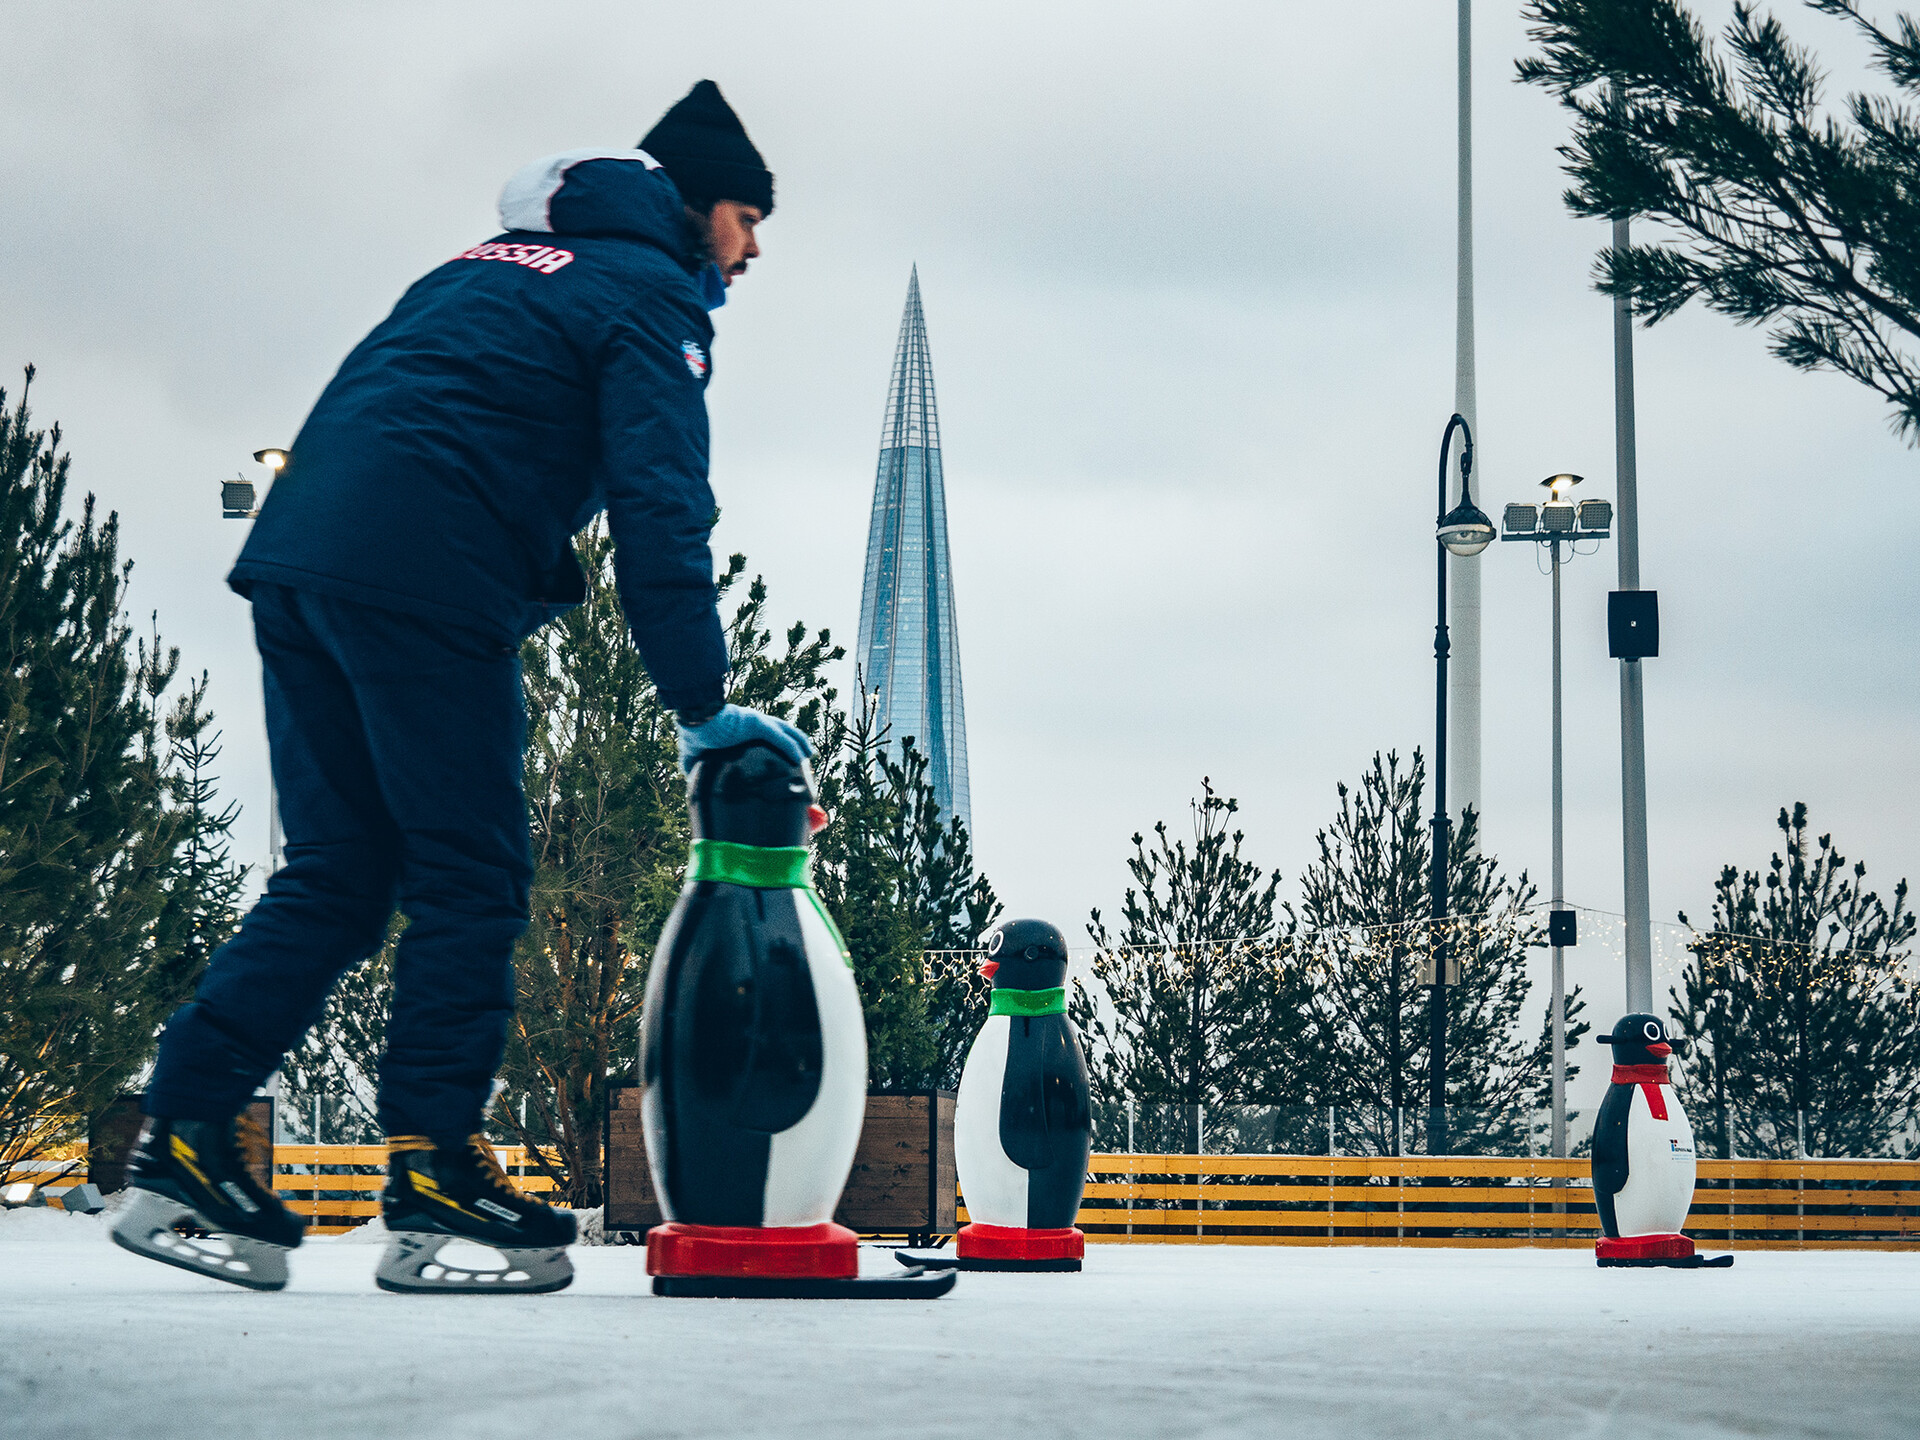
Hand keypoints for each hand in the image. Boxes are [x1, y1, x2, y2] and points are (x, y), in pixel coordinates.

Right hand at [675, 703, 812, 773]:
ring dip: (799, 742)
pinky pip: (780, 737)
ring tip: (808, 755)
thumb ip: (693, 763)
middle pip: (781, 730)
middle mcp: (753, 721)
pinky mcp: (756, 723)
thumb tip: (688, 776)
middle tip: (803, 755)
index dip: (776, 743)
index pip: (765, 734)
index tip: (782, 756)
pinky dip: (792, 747)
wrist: (691, 716)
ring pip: (786, 731)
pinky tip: (801, 757)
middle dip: (794, 741)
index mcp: (742, 727)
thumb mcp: (694, 750)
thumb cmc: (692, 729)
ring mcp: (756, 721)